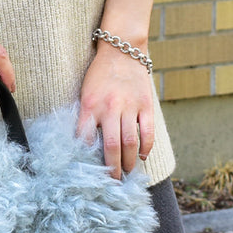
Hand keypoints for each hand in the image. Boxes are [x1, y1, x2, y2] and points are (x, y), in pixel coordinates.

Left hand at [77, 41, 154, 178]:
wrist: (121, 50)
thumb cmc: (98, 76)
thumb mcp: (85, 95)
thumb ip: (86, 118)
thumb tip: (86, 148)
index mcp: (90, 106)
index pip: (85, 140)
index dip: (87, 160)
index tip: (88, 174)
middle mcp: (110, 107)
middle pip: (111, 147)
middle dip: (112, 169)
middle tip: (112, 183)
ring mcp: (130, 106)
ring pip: (130, 142)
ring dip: (129, 162)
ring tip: (127, 173)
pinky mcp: (146, 104)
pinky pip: (147, 132)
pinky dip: (145, 147)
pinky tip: (142, 156)